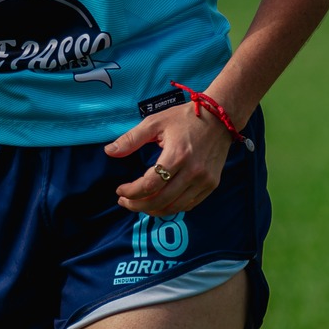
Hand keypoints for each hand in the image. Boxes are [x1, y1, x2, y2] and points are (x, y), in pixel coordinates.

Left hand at [106, 101, 233, 216]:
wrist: (219, 118)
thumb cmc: (185, 118)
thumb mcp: (155, 122)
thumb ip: (131, 139)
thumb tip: (109, 151)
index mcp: (177, 155)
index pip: (150, 184)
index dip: (132, 191)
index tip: (120, 190)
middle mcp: (193, 172)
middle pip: (161, 200)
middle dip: (138, 205)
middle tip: (124, 201)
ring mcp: (204, 181)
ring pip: (175, 207)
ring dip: (153, 210)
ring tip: (139, 204)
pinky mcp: (212, 185)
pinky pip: (189, 204)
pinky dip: (171, 207)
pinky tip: (159, 202)